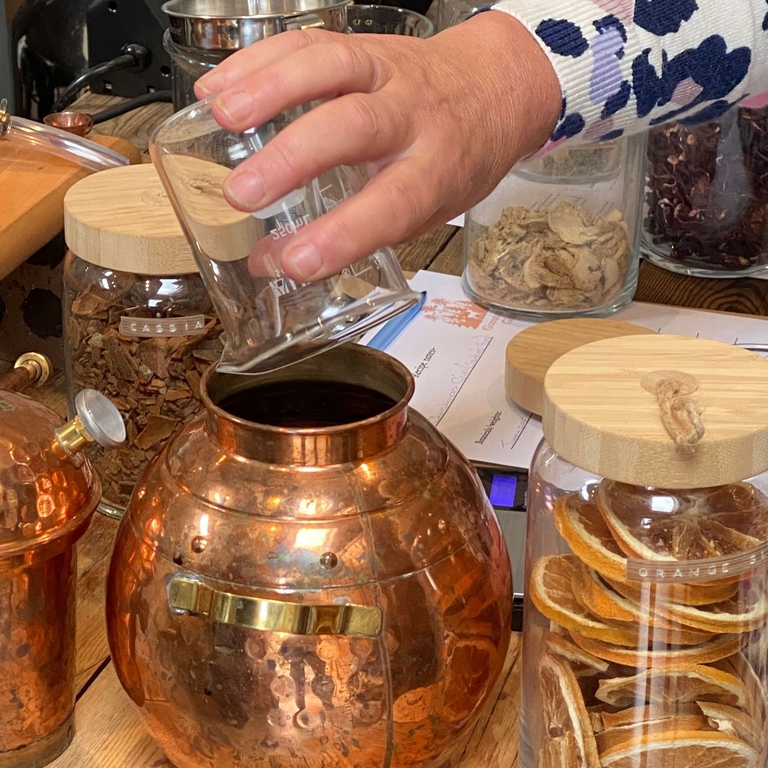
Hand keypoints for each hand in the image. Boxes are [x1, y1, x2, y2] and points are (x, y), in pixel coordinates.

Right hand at [196, 12, 559, 281]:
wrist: (491, 88)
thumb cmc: (455, 160)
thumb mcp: (427, 211)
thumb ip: (356, 235)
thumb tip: (274, 262)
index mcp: (437, 170)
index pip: (393, 204)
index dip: (343, 235)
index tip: (297, 262)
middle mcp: (413, 116)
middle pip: (355, 127)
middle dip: (294, 158)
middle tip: (242, 193)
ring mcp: (386, 72)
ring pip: (329, 68)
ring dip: (269, 89)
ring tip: (221, 118)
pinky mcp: (360, 44)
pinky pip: (306, 42)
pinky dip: (257, 60)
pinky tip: (218, 86)